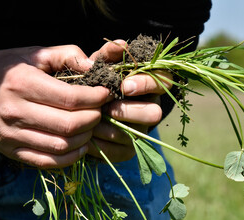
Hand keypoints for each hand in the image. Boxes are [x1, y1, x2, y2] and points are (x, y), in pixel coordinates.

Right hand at [0, 45, 111, 167]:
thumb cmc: (3, 69)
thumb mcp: (31, 53)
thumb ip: (65, 55)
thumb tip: (94, 67)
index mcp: (22, 83)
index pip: (70, 99)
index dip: (95, 98)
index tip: (106, 94)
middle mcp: (15, 112)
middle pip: (69, 125)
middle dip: (94, 118)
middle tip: (100, 111)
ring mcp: (12, 135)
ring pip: (62, 146)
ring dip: (85, 138)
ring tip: (91, 126)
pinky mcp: (11, 151)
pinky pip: (47, 162)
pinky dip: (70, 158)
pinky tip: (79, 145)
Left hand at [87, 40, 172, 161]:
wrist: (80, 109)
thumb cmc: (94, 81)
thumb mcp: (99, 66)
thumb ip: (109, 54)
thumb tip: (121, 44)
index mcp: (149, 85)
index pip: (163, 82)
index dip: (146, 84)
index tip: (124, 85)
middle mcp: (151, 108)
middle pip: (155, 113)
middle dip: (129, 111)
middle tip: (107, 108)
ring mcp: (141, 131)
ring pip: (136, 134)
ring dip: (111, 127)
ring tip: (91, 120)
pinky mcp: (128, 150)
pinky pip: (122, 151)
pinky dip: (102, 144)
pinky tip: (87, 135)